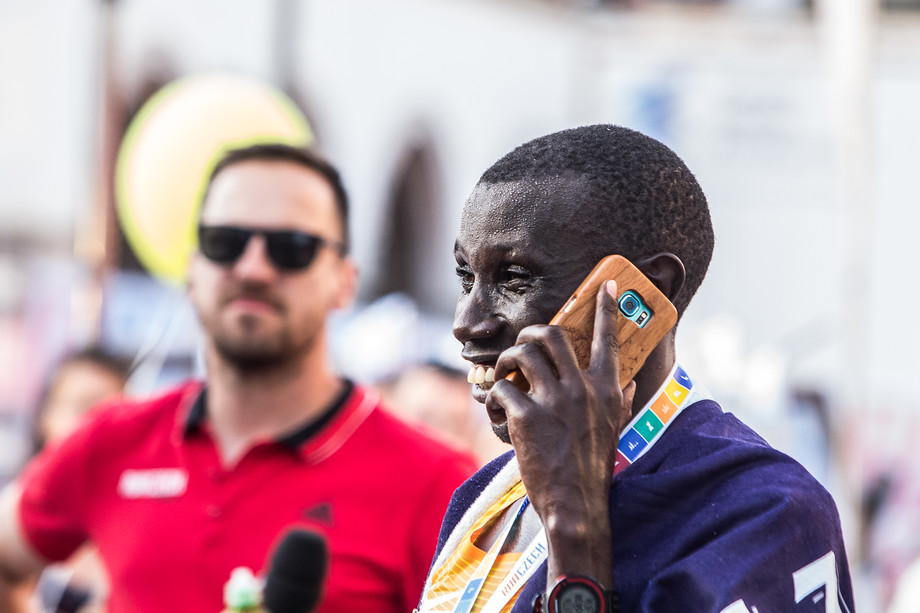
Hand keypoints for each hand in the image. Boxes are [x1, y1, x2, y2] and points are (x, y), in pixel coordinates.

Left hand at [487, 280, 634, 583]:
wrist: (576, 505)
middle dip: (529, 332)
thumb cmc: (594, 467)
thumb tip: (633, 380)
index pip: (608, 339)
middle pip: (551, 334)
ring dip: (507, 360)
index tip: (606, 285)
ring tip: (505, 374)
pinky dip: (495, 395)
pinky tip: (496, 408)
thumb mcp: (615, 428)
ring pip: (523, 353)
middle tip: (522, 344)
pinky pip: (503, 389)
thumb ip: (623, 399)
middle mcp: (582, 389)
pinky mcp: (527, 417)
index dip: (607, 308)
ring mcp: (554, 401)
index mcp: (606, 390)